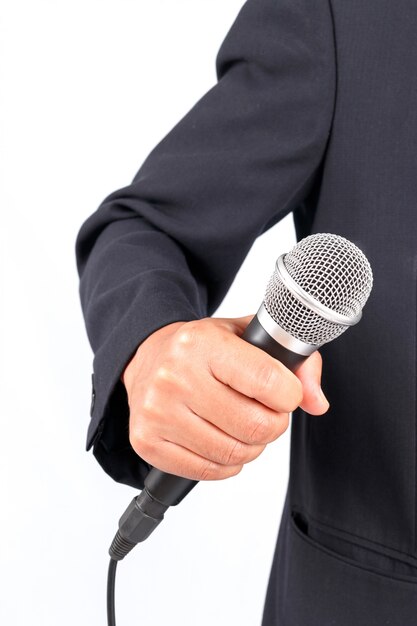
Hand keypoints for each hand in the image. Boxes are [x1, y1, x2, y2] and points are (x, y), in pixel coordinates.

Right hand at [123, 315, 328, 480]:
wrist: (146, 357)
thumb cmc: (200, 348)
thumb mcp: (246, 336)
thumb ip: (293, 362)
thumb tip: (315, 402)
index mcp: (202, 343)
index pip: (268, 381)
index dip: (290, 395)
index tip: (285, 393)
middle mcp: (175, 377)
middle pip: (255, 426)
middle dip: (273, 424)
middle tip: (265, 412)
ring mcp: (158, 413)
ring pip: (234, 454)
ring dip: (251, 446)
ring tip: (243, 425)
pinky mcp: (147, 442)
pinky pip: (208, 472)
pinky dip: (226, 464)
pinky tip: (221, 438)